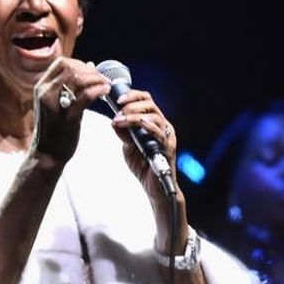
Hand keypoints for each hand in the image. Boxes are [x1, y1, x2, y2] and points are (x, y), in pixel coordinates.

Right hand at [30, 57, 108, 163]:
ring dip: (96, 79)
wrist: (47, 154)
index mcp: (42, 88)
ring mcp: (55, 104)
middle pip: (70, 68)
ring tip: (107, 85)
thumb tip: (90, 65)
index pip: (61, 63)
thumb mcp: (58, 103)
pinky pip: (85, 96)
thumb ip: (72, 85)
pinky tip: (105, 92)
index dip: (80, 64)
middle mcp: (45, 93)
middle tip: (103, 79)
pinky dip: (98, 90)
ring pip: (78, 79)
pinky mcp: (67, 117)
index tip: (92, 72)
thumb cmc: (55, 129)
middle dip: (90, 71)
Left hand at [109, 86, 179, 203]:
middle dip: (132, 104)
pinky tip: (136, 124)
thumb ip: (124, 134)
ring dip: (134, 116)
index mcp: (154, 123)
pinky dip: (147, 126)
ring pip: (154, 116)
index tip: (117, 100)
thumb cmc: (144, 166)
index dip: (133, 96)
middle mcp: (162, 126)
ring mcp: (167, 136)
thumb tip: (115, 121)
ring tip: (121, 120)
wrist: (154, 188)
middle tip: (119, 110)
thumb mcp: (128, 146)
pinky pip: (159, 133)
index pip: (146, 101)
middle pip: (150, 104)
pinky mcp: (168, 147)